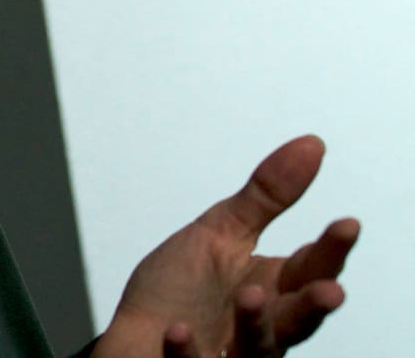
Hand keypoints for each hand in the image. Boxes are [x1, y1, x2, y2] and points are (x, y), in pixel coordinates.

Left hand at [93, 135, 358, 357]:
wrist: (134, 338)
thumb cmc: (179, 290)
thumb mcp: (220, 234)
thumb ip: (266, 196)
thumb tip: (311, 144)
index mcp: (271, 289)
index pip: (312, 269)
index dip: (330, 249)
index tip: (346, 223)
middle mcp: (261, 328)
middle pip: (297, 319)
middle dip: (313, 305)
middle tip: (329, 290)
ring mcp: (232, 356)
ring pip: (258, 349)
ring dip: (255, 323)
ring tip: (248, 294)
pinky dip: (187, 353)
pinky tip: (176, 331)